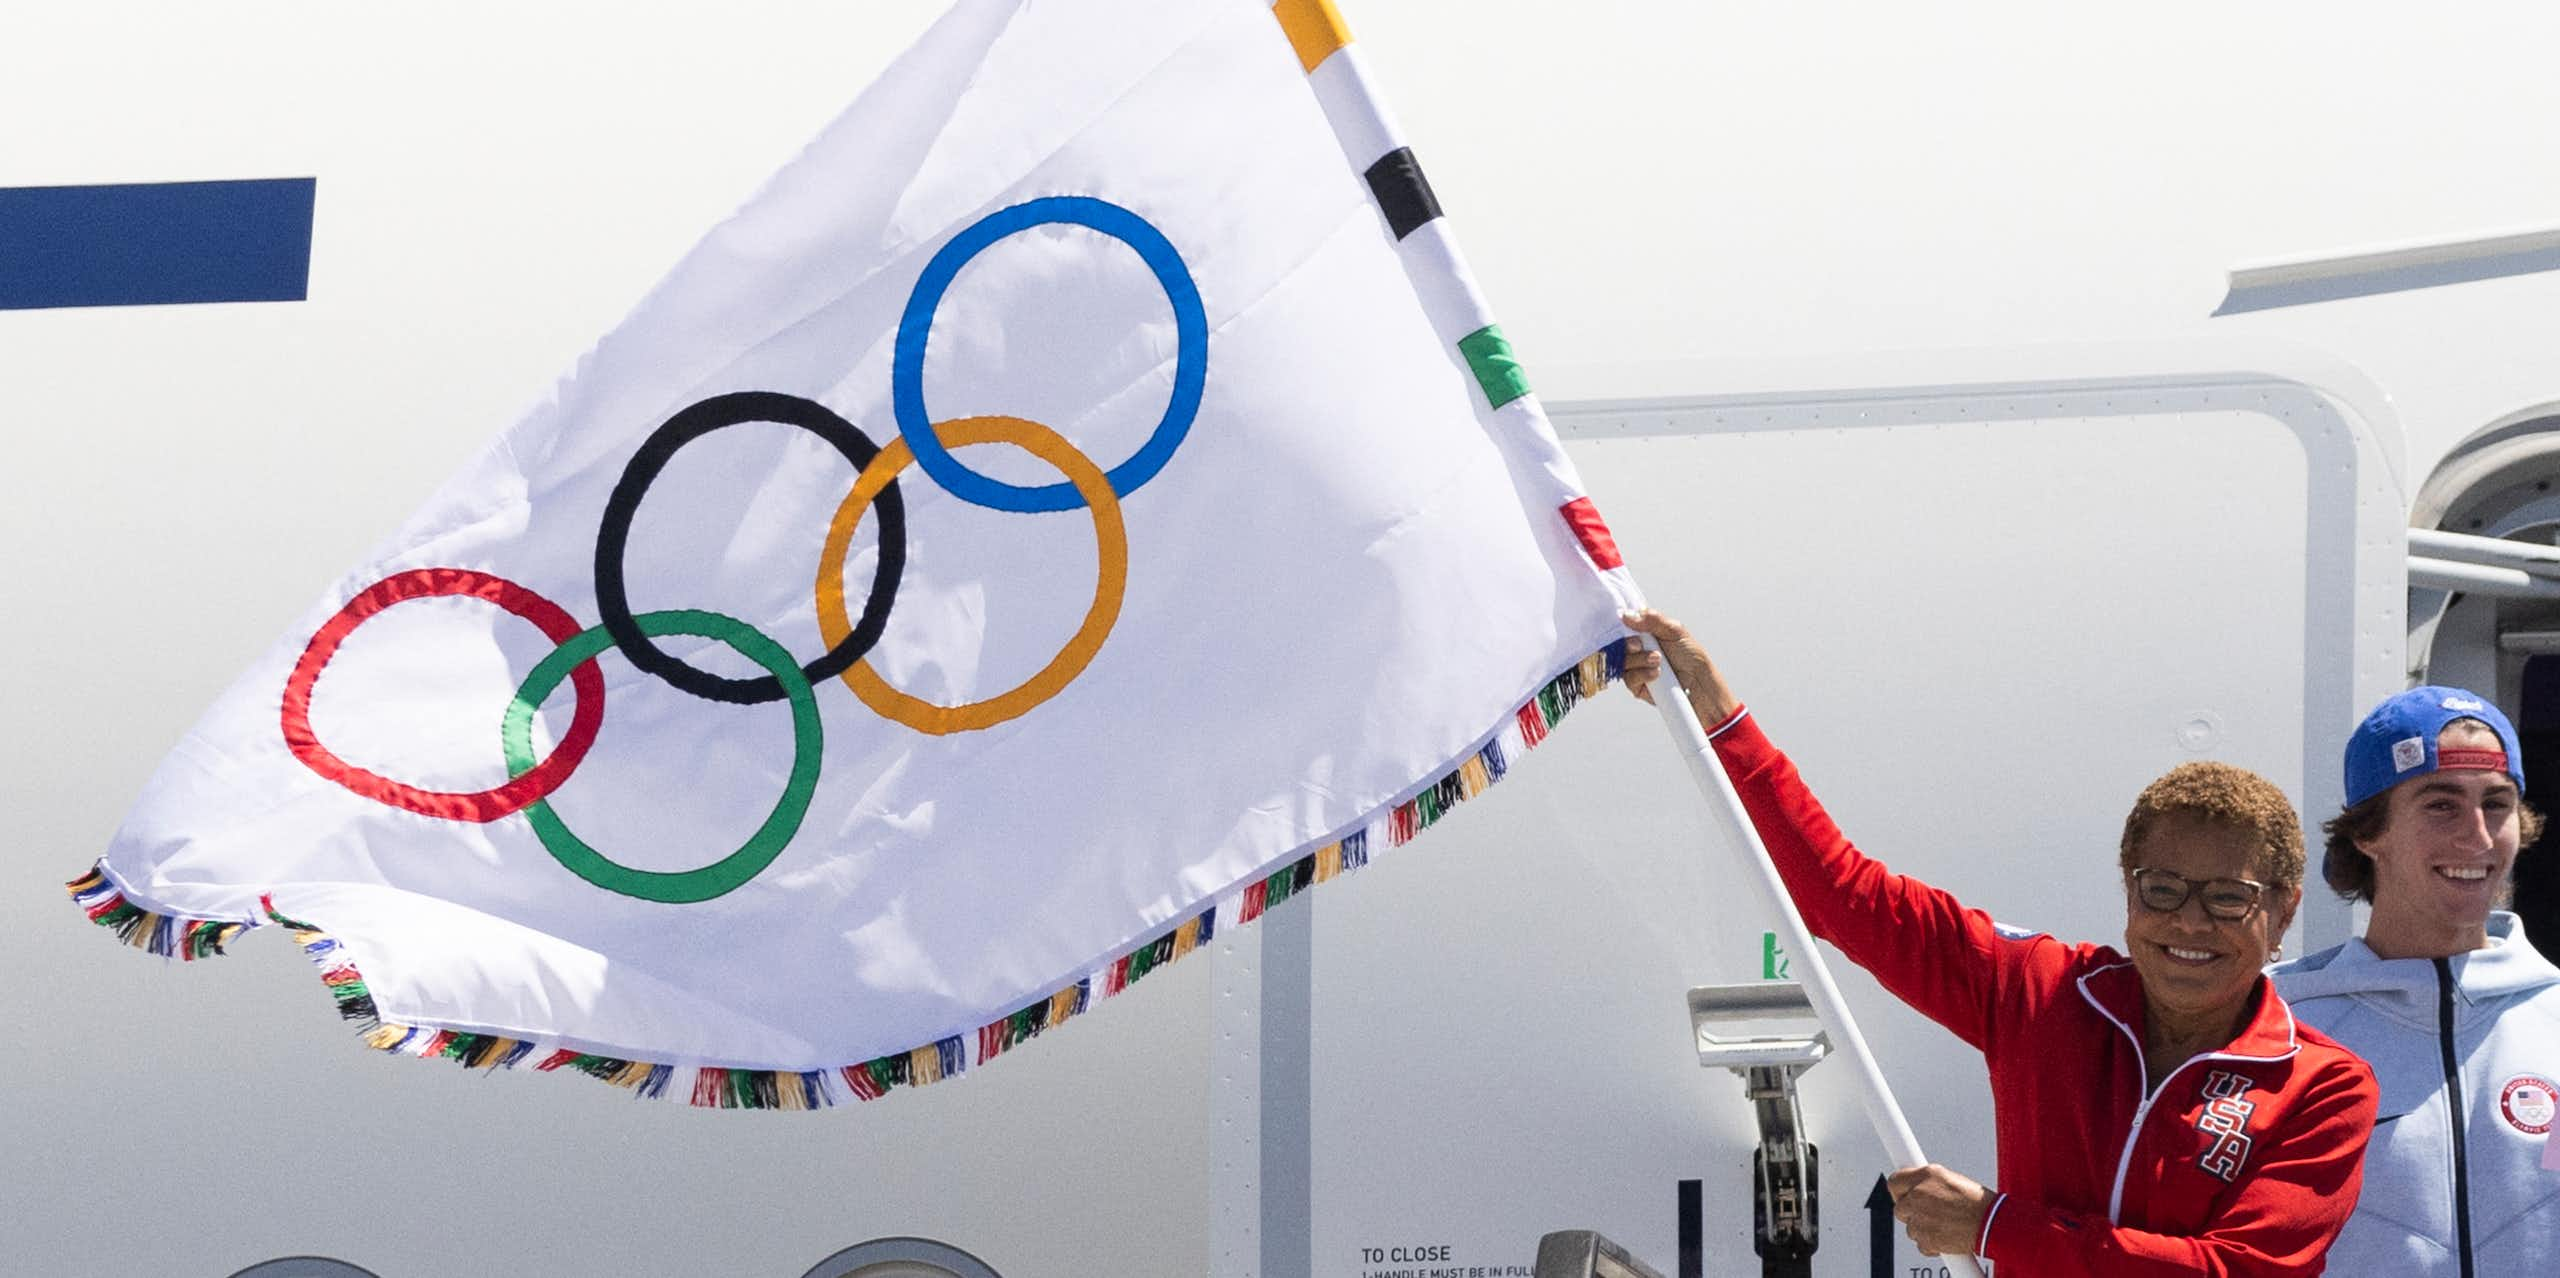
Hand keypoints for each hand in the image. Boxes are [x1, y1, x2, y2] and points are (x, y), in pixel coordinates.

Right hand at [1617, 609, 1740, 724]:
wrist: (1698, 680)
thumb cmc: (1689, 655)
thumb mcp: (1674, 630)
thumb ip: (1651, 619)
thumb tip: (1627, 615)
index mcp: (1643, 634)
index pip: (1623, 627)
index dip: (1622, 627)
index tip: (1627, 625)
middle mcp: (1637, 650)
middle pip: (1619, 645)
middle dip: (1629, 644)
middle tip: (1640, 645)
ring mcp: (1635, 668)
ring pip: (1623, 662)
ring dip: (1640, 660)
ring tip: (1658, 660)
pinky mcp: (1637, 685)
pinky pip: (1629, 679)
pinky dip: (1643, 674)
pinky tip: (1656, 673)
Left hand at [1886, 1163, 1994, 1257]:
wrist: (1993, 1224)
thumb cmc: (1977, 1202)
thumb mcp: (1950, 1179)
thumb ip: (1928, 1183)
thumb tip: (1915, 1187)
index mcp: (1926, 1176)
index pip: (1894, 1182)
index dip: (1899, 1191)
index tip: (1903, 1196)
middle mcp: (1919, 1195)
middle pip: (1900, 1208)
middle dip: (1912, 1212)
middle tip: (1931, 1214)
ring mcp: (1920, 1218)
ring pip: (1911, 1228)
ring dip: (1923, 1228)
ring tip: (1945, 1224)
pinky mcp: (1926, 1239)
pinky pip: (1921, 1243)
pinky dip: (1931, 1243)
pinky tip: (1947, 1235)